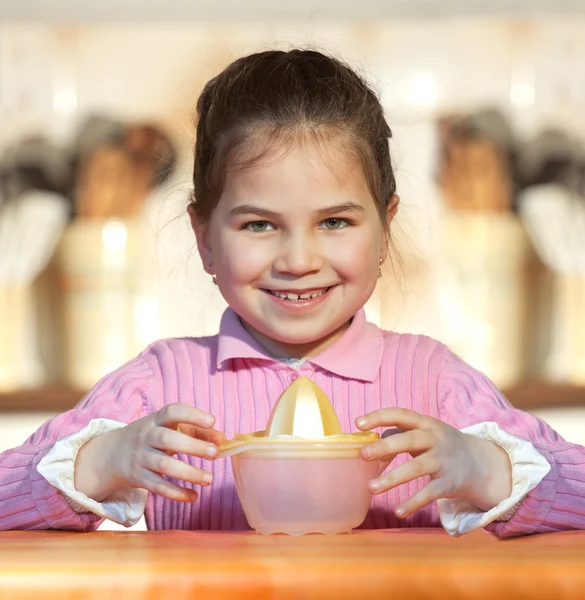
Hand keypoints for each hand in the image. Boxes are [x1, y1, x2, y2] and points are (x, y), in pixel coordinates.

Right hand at [75, 404, 225, 502]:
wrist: (111, 453)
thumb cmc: (152, 436)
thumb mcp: (170, 428)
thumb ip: (197, 431)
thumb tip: (223, 439)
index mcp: (157, 419)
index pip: (172, 411)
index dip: (192, 415)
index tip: (212, 421)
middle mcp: (147, 436)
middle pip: (167, 439)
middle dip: (192, 446)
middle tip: (214, 453)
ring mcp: (140, 457)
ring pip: (163, 466)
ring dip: (188, 473)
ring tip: (210, 479)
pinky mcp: (138, 477)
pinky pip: (157, 486)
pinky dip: (176, 493)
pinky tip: (193, 496)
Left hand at [356, 408, 511, 518]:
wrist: (480, 463)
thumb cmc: (439, 445)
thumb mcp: (423, 434)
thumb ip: (397, 436)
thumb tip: (371, 447)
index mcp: (425, 423)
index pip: (400, 414)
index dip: (379, 417)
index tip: (358, 423)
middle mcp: (435, 439)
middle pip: (408, 440)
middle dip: (384, 447)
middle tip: (363, 455)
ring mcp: (443, 460)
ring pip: (416, 468)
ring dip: (392, 478)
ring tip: (371, 487)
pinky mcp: (449, 482)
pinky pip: (429, 493)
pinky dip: (413, 502)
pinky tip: (398, 511)